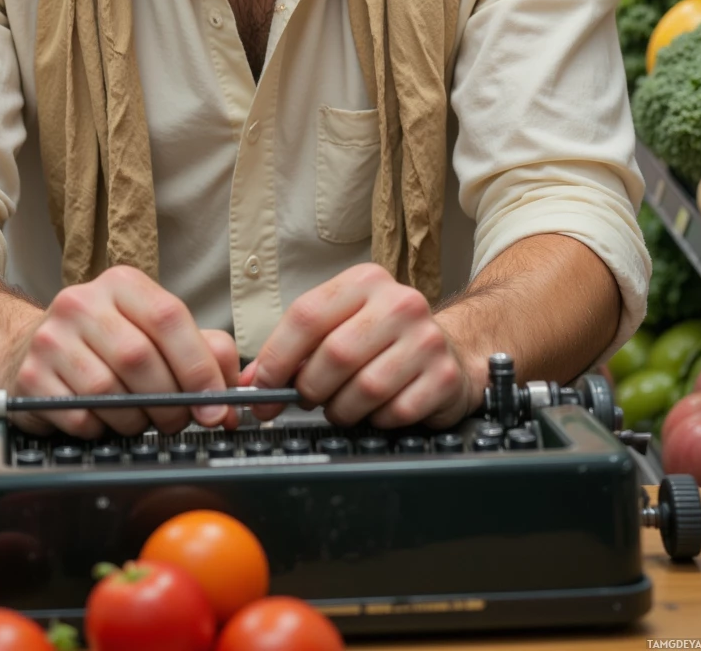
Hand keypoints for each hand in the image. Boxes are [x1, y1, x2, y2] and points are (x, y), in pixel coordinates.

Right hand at [4, 266, 239, 439]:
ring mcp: (51, 339)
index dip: (199, 367)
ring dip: (136, 419)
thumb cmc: (104, 343)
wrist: (27, 349)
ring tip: (140, 418)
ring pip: (109, 392)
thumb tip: (234, 392)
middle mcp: (82, 302)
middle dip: (170, 402)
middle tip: (179, 420)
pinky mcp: (31, 377)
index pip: (169, 317)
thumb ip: (203, 351)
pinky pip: (80, 416)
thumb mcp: (153, 332)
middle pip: (140, 358)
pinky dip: (102, 429)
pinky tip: (103, 420)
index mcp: (122, 284)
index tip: (216, 405)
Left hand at [240, 263, 471, 428]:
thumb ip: (296, 348)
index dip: (276, 358)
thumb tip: (251, 382)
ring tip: (341, 406)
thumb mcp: (340, 326)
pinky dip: (377, 420)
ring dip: (343, 409)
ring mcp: (426, 339)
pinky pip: (395, 412)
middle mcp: (399, 302)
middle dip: (310, 389)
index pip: (307, 316)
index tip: (261, 387)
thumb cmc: (382, 340)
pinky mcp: (444, 376)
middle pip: (335, 355)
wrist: (449, 350)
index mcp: (365, 281)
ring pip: (365, 388)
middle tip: (307, 400)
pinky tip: (378, 410)